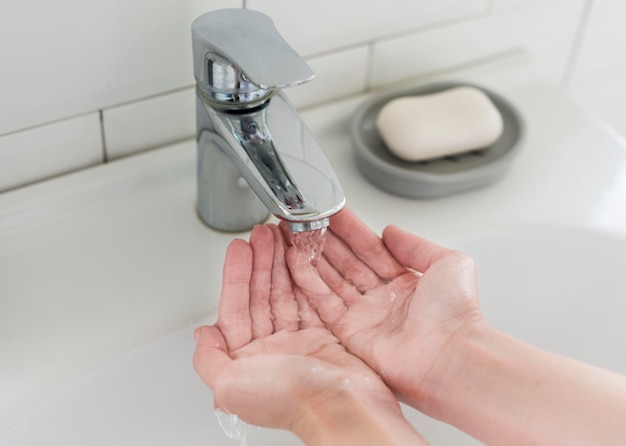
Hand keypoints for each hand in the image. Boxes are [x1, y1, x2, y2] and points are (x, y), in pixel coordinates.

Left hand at [193, 224, 424, 444]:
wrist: (343, 409)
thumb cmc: (291, 403)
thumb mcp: (230, 385)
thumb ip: (208, 360)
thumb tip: (201, 336)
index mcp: (247, 361)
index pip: (236, 308)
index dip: (236, 276)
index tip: (238, 249)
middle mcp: (271, 351)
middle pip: (261, 295)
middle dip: (260, 262)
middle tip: (261, 234)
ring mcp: (299, 342)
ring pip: (285, 293)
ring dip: (280, 263)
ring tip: (279, 237)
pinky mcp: (324, 336)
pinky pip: (310, 298)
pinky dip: (305, 276)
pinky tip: (301, 257)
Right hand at [285, 208, 483, 408]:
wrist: (449, 355)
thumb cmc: (456, 314)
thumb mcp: (448, 262)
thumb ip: (416, 244)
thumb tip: (391, 230)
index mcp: (405, 283)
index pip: (369, 248)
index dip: (350, 230)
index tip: (333, 212)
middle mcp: (382, 299)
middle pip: (346, 262)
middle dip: (325, 240)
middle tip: (306, 219)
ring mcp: (364, 316)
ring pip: (330, 279)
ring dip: (312, 256)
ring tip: (295, 233)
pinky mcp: (349, 333)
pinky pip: (322, 303)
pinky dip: (307, 281)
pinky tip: (295, 260)